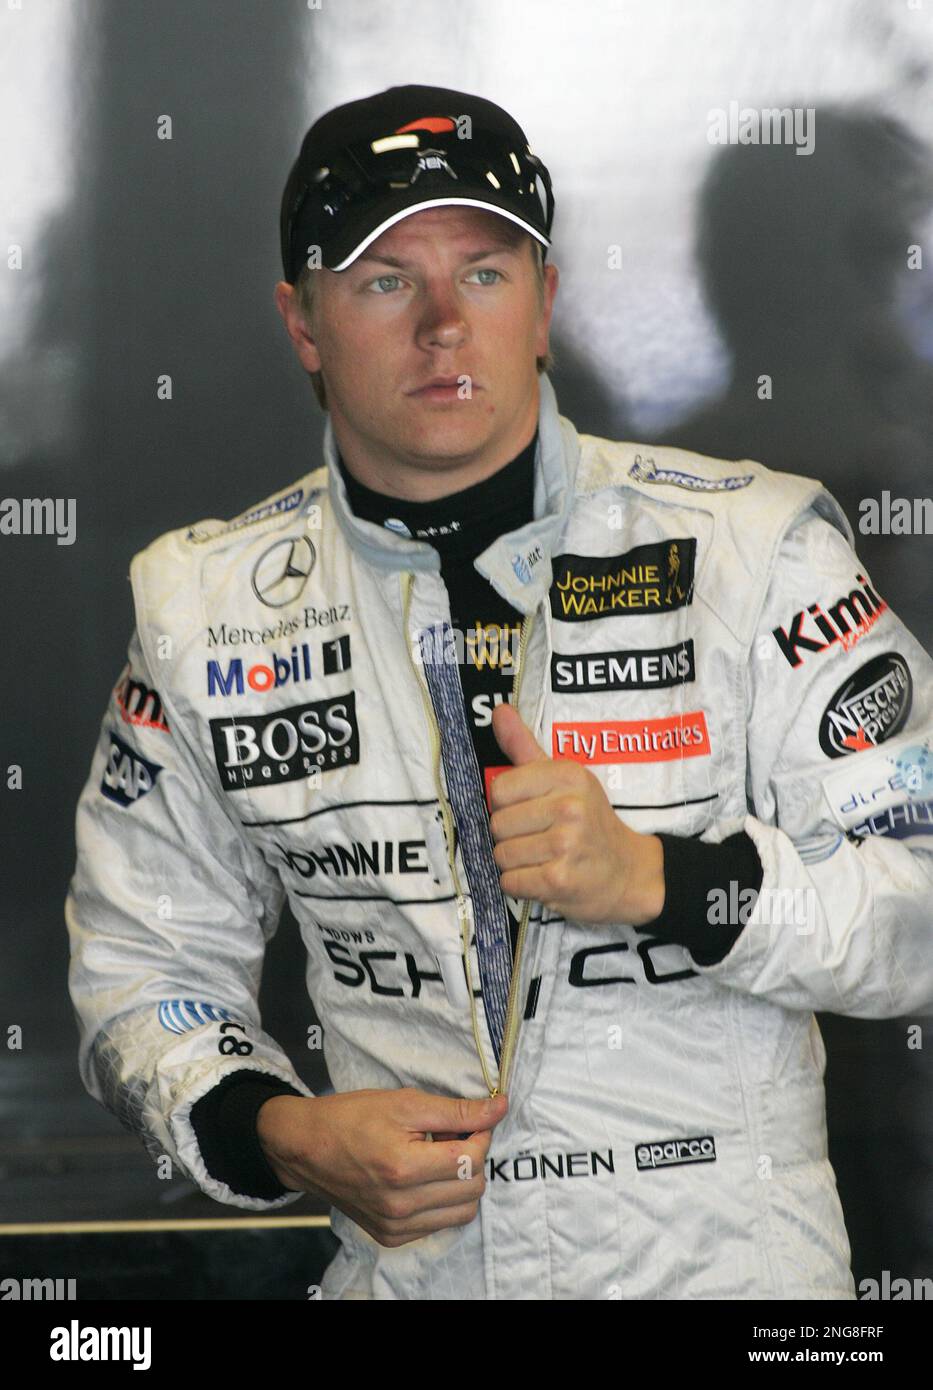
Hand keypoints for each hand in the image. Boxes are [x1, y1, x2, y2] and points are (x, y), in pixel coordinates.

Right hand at [256, 1088, 507, 1247]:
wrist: (306, 1147)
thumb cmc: (351, 1118)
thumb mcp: (405, 1102)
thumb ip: (456, 1111)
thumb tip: (498, 1108)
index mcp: (404, 1168)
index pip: (472, 1159)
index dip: (481, 1134)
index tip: (471, 1120)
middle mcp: (401, 1205)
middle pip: (473, 1188)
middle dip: (473, 1158)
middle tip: (451, 1137)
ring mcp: (395, 1225)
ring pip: (463, 1212)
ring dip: (462, 1182)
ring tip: (438, 1157)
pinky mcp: (390, 1236)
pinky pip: (439, 1224)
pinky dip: (442, 1201)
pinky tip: (423, 1177)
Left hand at [489, 702, 664, 924]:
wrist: (629, 873)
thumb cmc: (590, 823)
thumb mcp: (566, 780)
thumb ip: (525, 746)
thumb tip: (498, 710)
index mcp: (569, 776)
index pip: (500, 789)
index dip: (508, 805)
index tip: (531, 811)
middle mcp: (569, 807)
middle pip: (497, 824)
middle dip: (511, 837)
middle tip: (540, 839)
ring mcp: (565, 845)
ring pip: (501, 855)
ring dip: (516, 863)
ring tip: (543, 859)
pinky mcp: (559, 880)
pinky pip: (510, 882)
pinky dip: (521, 885)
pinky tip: (544, 878)